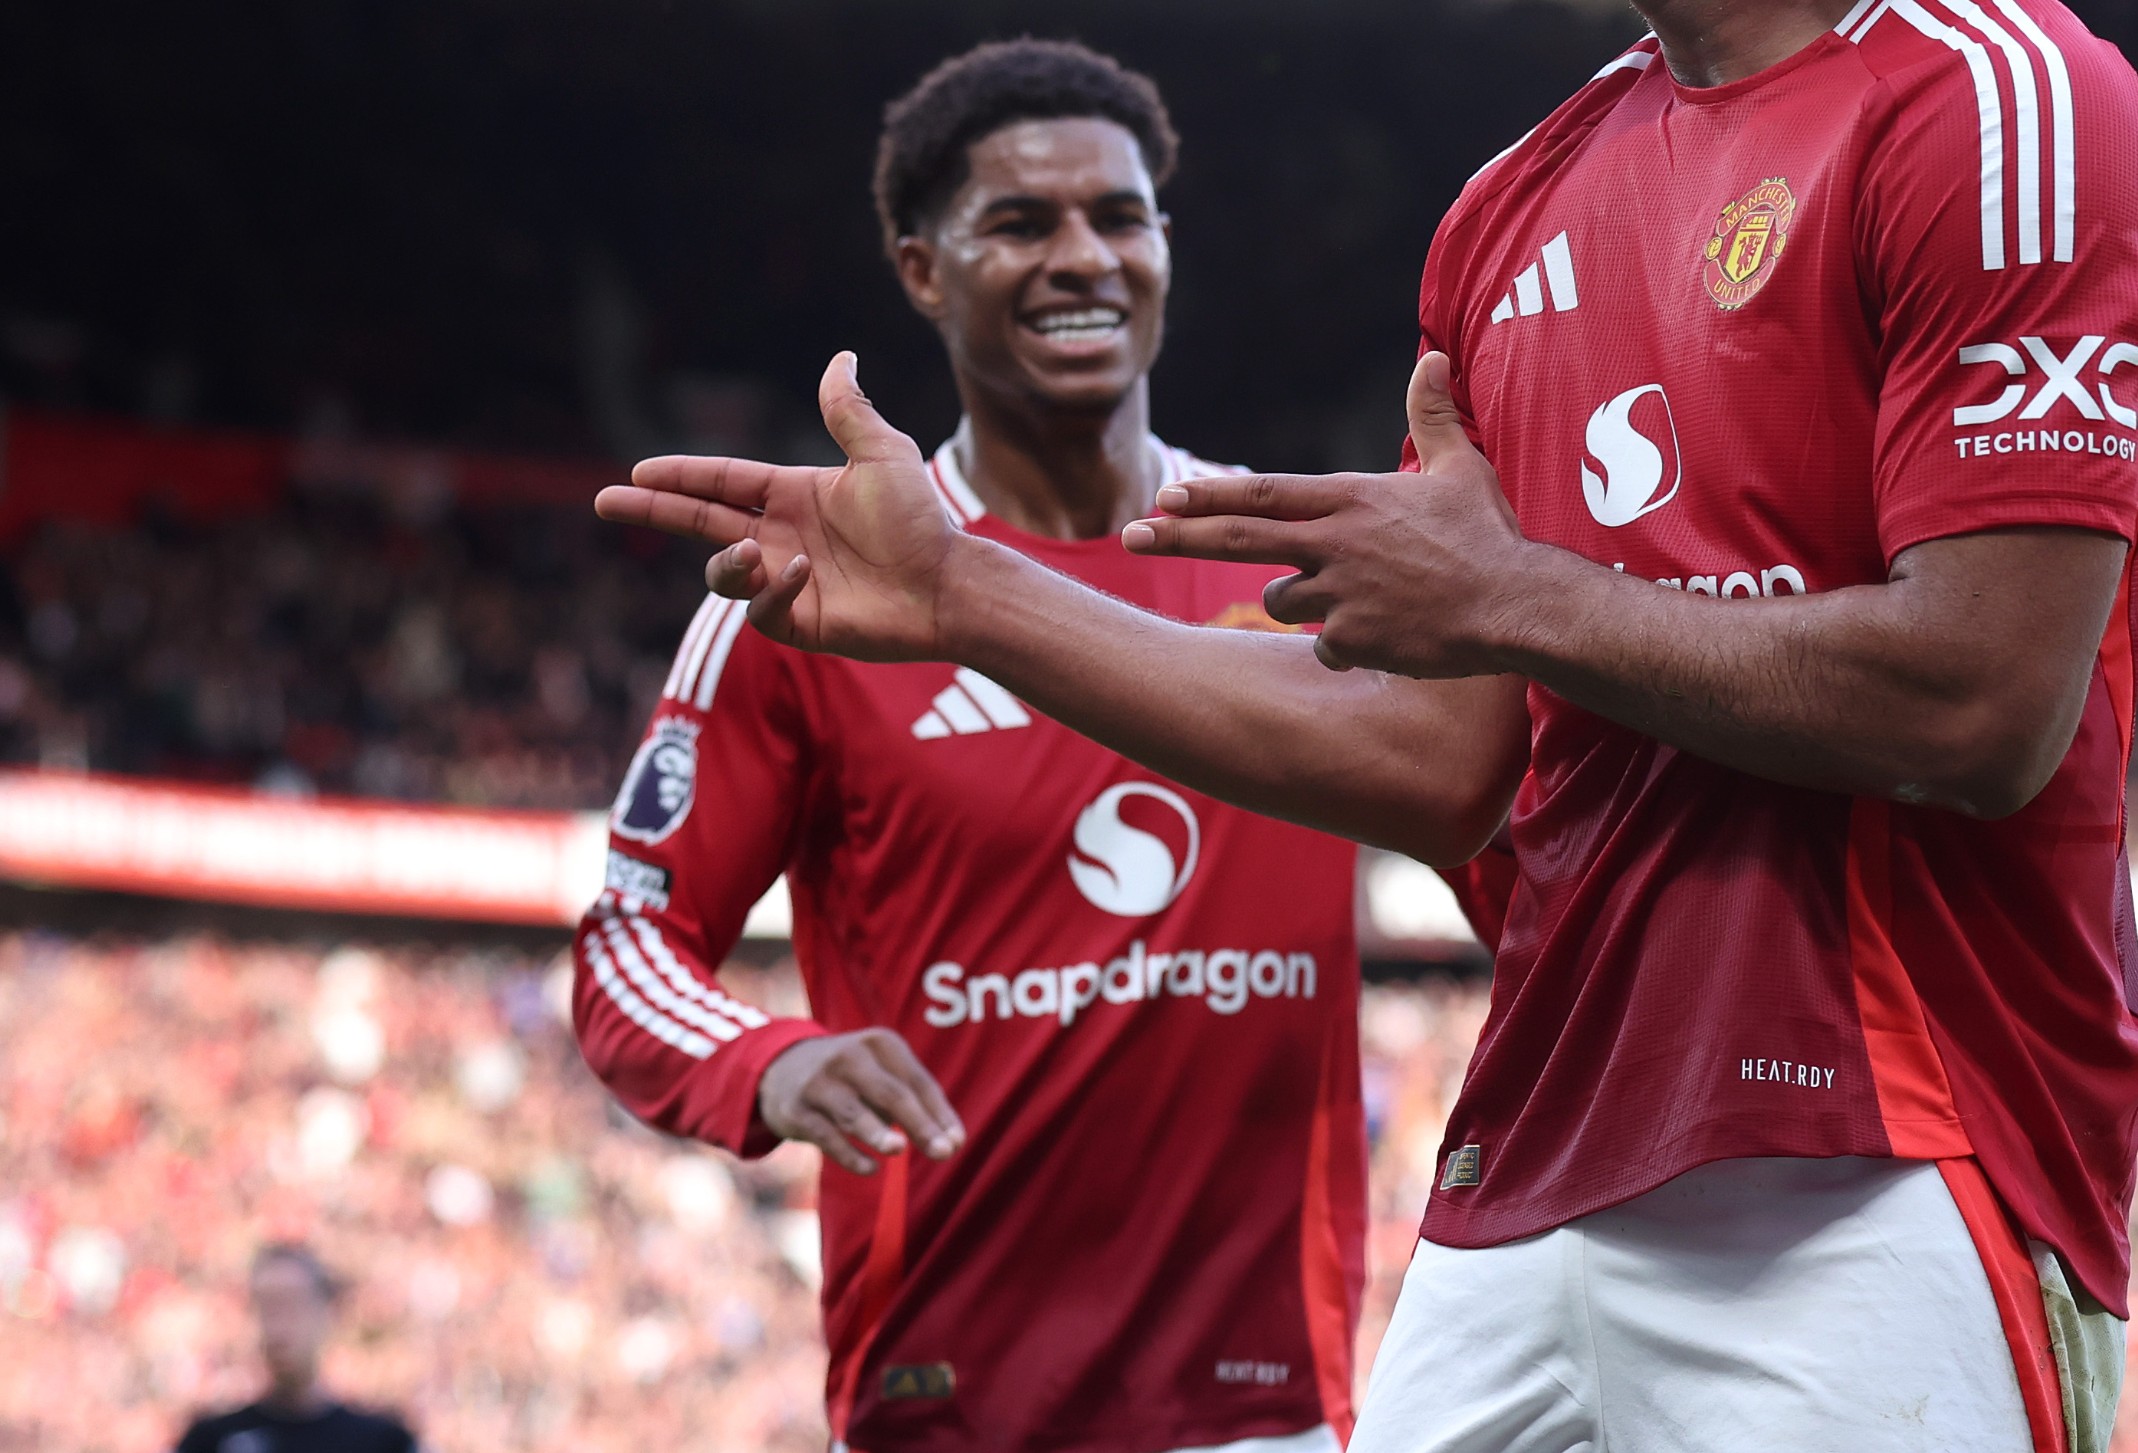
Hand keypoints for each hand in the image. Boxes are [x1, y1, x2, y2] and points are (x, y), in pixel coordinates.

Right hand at [595, 353, 962, 662]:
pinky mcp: (797, 622)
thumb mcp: (882, 455)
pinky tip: (801, 573)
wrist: (946, 585)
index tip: (637, 472)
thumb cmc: (920, 521)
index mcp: (792, 495)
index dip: (680, 476)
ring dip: (725, 562)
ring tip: (748, 552)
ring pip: (721, 572)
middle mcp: (780, 536)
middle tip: (607, 502)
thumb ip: (849, 411)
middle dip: (653, 511)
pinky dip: (770, 590)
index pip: (722, 481)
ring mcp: (785, 581)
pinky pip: (759, 609)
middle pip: (700, 522)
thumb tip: (842, 357)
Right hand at [757, 1028, 966, 1175]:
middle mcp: (849, 1057)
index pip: (917, 1081)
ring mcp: (820, 1082)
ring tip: (898, 1149)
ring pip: (854, 1112)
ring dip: (876, 1132)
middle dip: (920, 1124)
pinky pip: (826, 1135)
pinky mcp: (796, 1110)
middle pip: (891, 1094)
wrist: (782, 1067)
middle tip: (944, 1153)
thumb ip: (916, 1106)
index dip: (940, 1114)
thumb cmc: (852, 1078)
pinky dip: (849, 1154)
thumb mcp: (882, 1076)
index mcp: (880, 1043)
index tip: (957, 1143)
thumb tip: (953, 1143)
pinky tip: (871, 1169)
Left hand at [1122, 352, 1529, 677]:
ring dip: (1299, 598)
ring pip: (1282, 599)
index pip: (1262, 492)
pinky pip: (1324, 646)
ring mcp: (1338, 594)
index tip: (1162, 494)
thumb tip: (1434, 357)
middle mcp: (1333, 544)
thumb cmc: (1489, 537)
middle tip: (1129, 536)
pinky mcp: (1350, 640)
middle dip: (1176, 536)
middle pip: (1237, 538)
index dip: (1207, 493)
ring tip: (1362, 596)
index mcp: (1350, 500)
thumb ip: (1432, 416)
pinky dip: (1343, 644)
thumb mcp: (1461, 467)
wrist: (1515, 606)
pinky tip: (1388, 636)